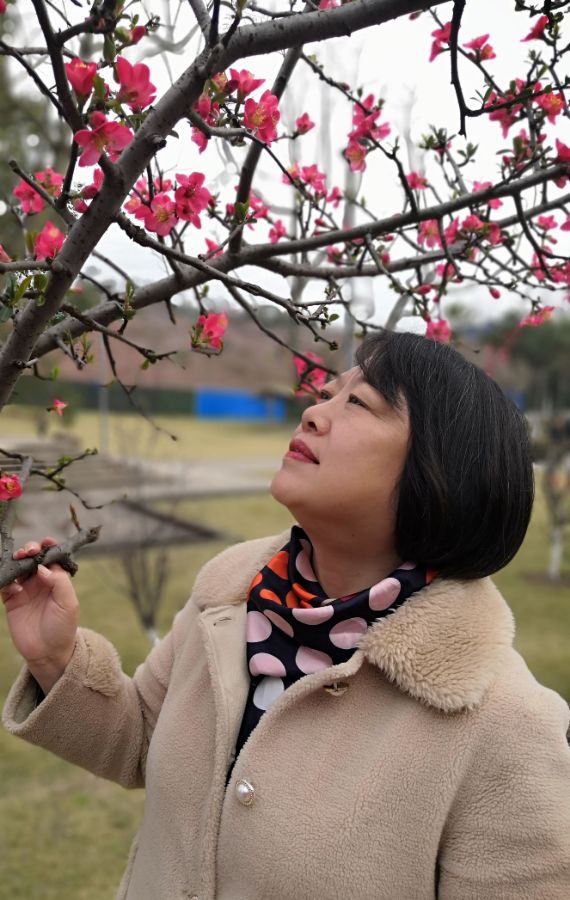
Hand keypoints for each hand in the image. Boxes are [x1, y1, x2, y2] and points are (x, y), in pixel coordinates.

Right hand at [1, 538, 78, 691]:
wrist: (48, 652)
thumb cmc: (63, 627)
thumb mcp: (68, 603)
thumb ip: (59, 582)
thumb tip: (43, 567)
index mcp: (57, 579)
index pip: (52, 557)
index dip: (49, 547)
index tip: (46, 542)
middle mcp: (41, 581)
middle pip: (33, 558)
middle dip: (30, 550)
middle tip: (29, 551)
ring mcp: (25, 590)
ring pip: (18, 567)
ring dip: (16, 559)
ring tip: (18, 559)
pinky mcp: (11, 600)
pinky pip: (5, 584)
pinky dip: (6, 579)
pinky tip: (13, 585)